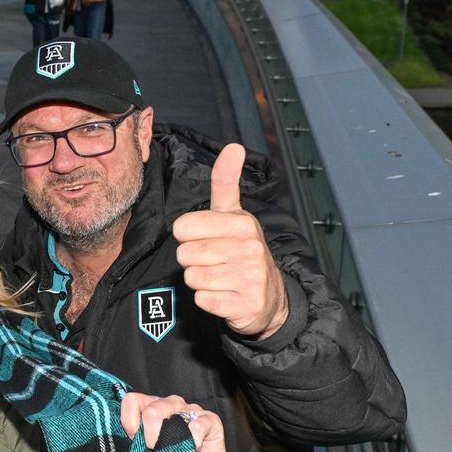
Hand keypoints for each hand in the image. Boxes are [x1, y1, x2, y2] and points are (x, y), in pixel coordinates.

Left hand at [121, 394, 232, 451]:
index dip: (130, 422)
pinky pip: (196, 426)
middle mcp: (170, 404)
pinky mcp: (211, 420)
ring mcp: (191, 409)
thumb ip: (136, 437)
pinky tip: (194, 450)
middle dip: (149, 436)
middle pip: (150, 409)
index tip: (135, 440)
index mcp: (151, 407)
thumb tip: (128, 432)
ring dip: (169, 439)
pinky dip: (192, 442)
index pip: (132, 400)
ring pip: (170, 411)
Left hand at [173, 144, 287, 338]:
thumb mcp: (234, 215)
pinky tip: (224, 295)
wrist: (268, 298)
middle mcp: (249, 249)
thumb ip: (226, 181)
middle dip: (192, 259)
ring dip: (200, 280)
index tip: (205, 238)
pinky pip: (202, 300)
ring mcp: (250, 278)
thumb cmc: (242, 251)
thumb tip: (233, 146)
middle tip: (213, 261)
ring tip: (220, 277)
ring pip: (192, 277)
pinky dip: (208, 300)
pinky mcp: (246, 305)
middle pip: (185, 253)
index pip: (183, 226)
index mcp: (242, 223)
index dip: (187, 235)